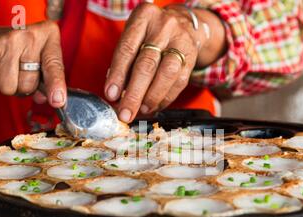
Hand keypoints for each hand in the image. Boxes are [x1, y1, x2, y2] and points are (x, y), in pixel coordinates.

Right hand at [0, 15, 65, 106]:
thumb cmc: (22, 50)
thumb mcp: (43, 58)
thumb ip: (48, 80)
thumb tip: (43, 98)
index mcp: (47, 36)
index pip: (53, 65)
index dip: (56, 84)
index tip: (57, 101)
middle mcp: (27, 36)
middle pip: (27, 84)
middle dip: (24, 88)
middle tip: (22, 74)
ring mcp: (5, 42)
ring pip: (8, 87)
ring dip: (9, 87)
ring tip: (10, 72)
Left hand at [105, 3, 225, 122]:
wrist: (184, 24)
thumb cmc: (151, 34)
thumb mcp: (134, 36)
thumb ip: (124, 61)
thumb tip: (115, 93)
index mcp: (144, 18)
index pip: (127, 49)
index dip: (118, 74)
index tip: (111, 95)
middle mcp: (164, 27)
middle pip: (147, 64)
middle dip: (134, 93)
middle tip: (125, 113)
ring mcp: (181, 42)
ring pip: (167, 74)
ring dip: (152, 97)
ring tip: (141, 110)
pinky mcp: (191, 58)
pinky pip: (179, 82)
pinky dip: (165, 98)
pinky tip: (155, 106)